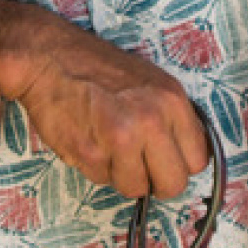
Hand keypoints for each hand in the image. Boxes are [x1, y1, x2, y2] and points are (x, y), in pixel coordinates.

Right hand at [12, 25, 208, 199]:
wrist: (50, 58)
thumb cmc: (98, 67)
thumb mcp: (151, 81)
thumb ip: (172, 117)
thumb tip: (185, 153)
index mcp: (172, 100)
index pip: (198, 159)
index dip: (180, 164)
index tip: (166, 160)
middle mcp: (151, 121)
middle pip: (173, 184)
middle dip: (156, 182)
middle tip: (140, 166)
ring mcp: (121, 140)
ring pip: (136, 188)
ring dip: (123, 175)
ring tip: (109, 146)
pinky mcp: (90, 154)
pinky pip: (103, 180)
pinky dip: (96, 167)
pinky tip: (89, 139)